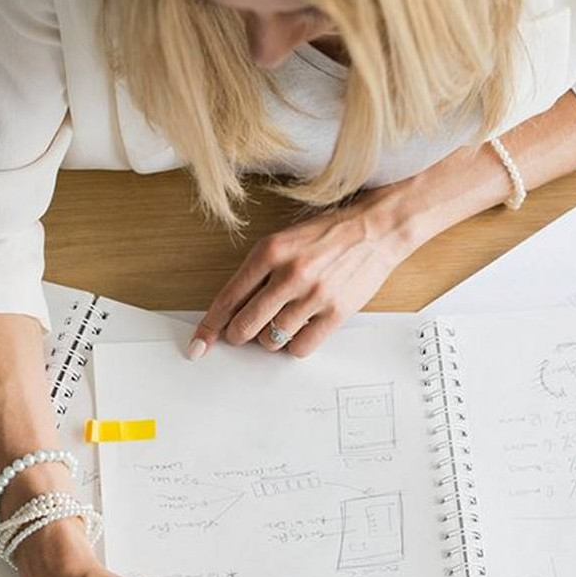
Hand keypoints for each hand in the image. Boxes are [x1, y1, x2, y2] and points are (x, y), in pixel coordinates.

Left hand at [188, 191, 410, 359]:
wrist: (376, 229)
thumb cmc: (327, 236)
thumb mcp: (284, 242)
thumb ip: (258, 274)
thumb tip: (233, 311)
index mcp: (270, 252)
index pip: (229, 298)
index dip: (210, 327)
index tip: (199, 344)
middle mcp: (289, 274)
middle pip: (245, 326)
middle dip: (239, 334)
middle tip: (244, 332)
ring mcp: (313, 295)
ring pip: (271, 340)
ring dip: (270, 338)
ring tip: (283, 320)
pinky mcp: (336, 312)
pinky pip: (300, 348)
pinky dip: (294, 345)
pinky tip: (301, 329)